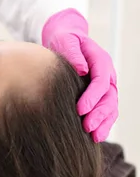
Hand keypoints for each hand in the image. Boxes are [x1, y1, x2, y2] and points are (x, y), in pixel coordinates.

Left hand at [42, 8, 117, 141]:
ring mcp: (106, 85)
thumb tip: (81, 70)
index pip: (101, 82)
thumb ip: (73, 53)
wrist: (66, 39)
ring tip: (94, 136)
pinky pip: (106, 110)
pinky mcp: (100, 93)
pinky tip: (96, 135)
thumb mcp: (66, 40)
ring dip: (104, 122)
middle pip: (110, 97)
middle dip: (100, 114)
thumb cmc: (65, 40)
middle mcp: (107, 74)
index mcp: (101, 61)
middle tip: (86, 127)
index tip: (79, 109)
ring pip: (111, 106)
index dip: (93, 97)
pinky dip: (103, 123)